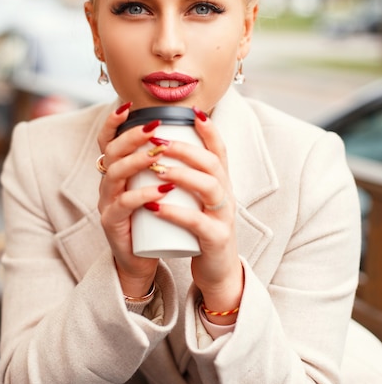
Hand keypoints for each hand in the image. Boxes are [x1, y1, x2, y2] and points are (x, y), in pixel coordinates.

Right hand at [95, 103, 172, 297]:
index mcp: (118, 170)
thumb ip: (163, 161)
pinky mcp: (112, 223)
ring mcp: (107, 202)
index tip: (128, 105)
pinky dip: (143, 195)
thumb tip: (187, 130)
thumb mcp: (156, 184)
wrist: (144, 256)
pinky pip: (124, 205)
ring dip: (137, 161)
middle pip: (112, 151)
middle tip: (154, 127)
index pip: (108, 140)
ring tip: (158, 154)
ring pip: (115, 174)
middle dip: (132, 136)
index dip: (113, 122)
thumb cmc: (154, 216)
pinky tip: (162, 189)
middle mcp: (108, 183)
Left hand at [145, 108, 243, 323]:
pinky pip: (197, 223)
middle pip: (213, 163)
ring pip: (210, 187)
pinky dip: (176, 212)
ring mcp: (223, 217)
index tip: (193, 112)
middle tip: (159, 140)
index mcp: (221, 183)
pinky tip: (156, 206)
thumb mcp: (197, 200)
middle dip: (186, 148)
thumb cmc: (200, 230)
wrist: (217, 271)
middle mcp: (226, 195)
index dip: (209, 130)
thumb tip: (163, 147)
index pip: (219, 150)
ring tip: (157, 167)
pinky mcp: (216, 240)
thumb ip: (188, 176)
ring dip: (182, 174)